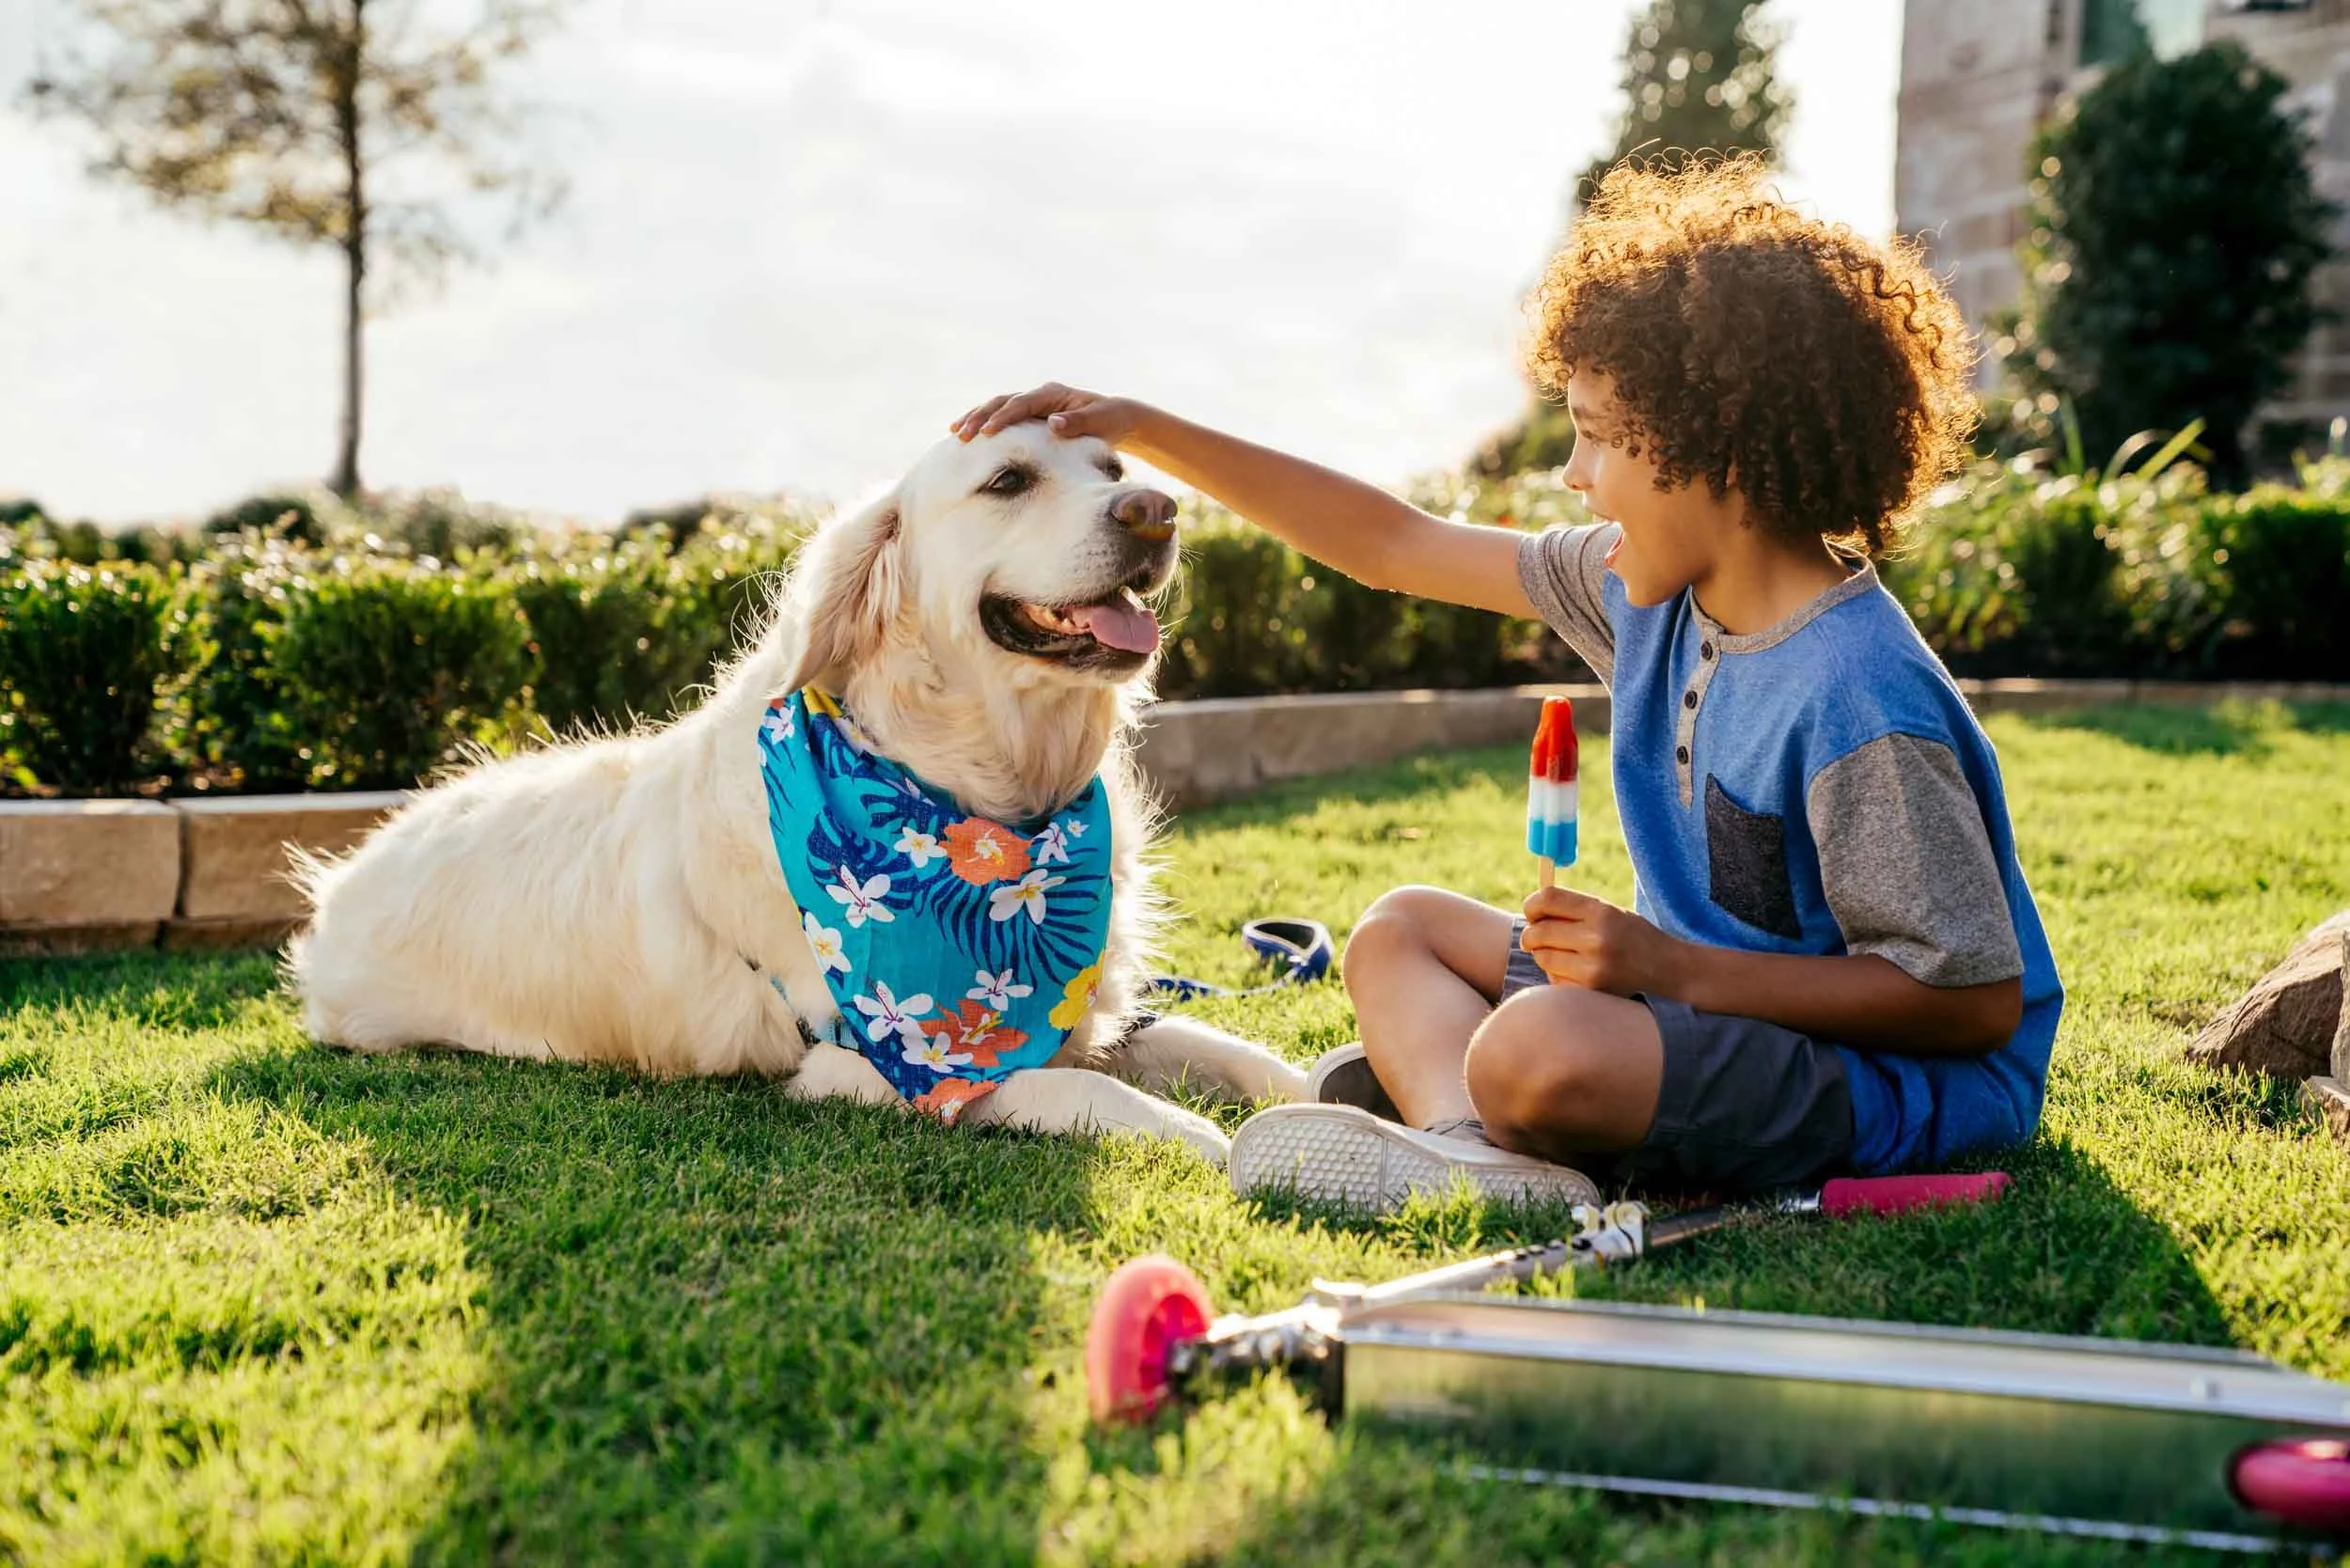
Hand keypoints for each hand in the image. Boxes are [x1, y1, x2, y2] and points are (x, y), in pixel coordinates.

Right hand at [950, 382, 1147, 445]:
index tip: (986, 432)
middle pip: (1002, 402)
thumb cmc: (1108, 421)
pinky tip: (967, 433)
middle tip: (961, 434)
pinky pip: (1002, 416)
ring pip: (997, 407)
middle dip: (980, 416)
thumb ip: (1077, 423)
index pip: (1021, 404)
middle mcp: (1039, 395)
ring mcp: (1033, 404)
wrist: (1116, 418)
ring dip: (976, 417)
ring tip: (955, 431)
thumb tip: (1052, 423)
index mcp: (1053, 394)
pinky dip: (984, 423)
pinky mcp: (1030, 415)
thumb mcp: (1098, 423)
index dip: (1002, 417)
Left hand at [1519, 886, 1688, 996]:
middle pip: (1539, 931)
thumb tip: (1532, 908)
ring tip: (1565, 956)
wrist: (1670, 971)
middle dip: (1532, 935)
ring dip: (1545, 957)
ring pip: (1543, 958)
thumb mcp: (1612, 913)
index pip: (1548, 898)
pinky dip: (1559, 977)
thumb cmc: (1634, 938)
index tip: (1532, 911)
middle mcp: (1597, 938)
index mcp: (1602, 911)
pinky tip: (1578, 974)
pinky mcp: (1592, 992)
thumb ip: (1576, 909)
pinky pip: (1555, 981)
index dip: (1532, 904)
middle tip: (1537, 938)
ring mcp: (1593, 968)